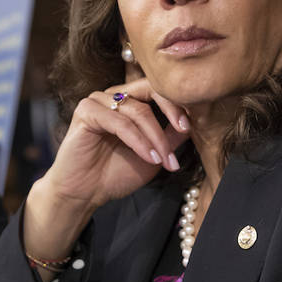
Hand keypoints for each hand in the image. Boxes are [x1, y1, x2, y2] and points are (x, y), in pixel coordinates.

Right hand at [24, 77, 189, 259]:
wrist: (85, 194)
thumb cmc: (115, 174)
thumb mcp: (154, 154)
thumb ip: (170, 137)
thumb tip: (195, 121)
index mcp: (128, 100)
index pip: (158, 88)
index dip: (177, 103)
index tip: (191, 125)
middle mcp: (113, 95)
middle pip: (149, 89)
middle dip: (170, 110)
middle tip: (184, 130)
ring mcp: (98, 101)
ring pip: (137, 110)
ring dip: (155, 137)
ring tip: (164, 160)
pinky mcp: (85, 112)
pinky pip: (119, 122)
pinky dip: (138, 140)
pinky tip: (148, 156)